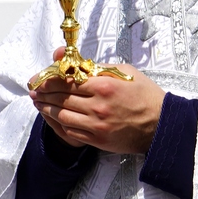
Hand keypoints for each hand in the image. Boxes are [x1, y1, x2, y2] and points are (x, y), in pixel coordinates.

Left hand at [31, 52, 165, 154]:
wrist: (163, 125)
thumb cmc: (146, 96)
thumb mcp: (125, 72)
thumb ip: (96, 66)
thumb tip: (71, 59)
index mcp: (104, 86)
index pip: (65, 80)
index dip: (48, 79)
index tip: (39, 79)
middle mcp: (98, 106)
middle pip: (60, 98)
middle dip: (43, 93)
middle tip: (34, 90)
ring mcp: (97, 125)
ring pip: (61, 115)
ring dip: (46, 108)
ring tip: (39, 103)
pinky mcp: (98, 139)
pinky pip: (70, 131)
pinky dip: (59, 123)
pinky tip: (54, 117)